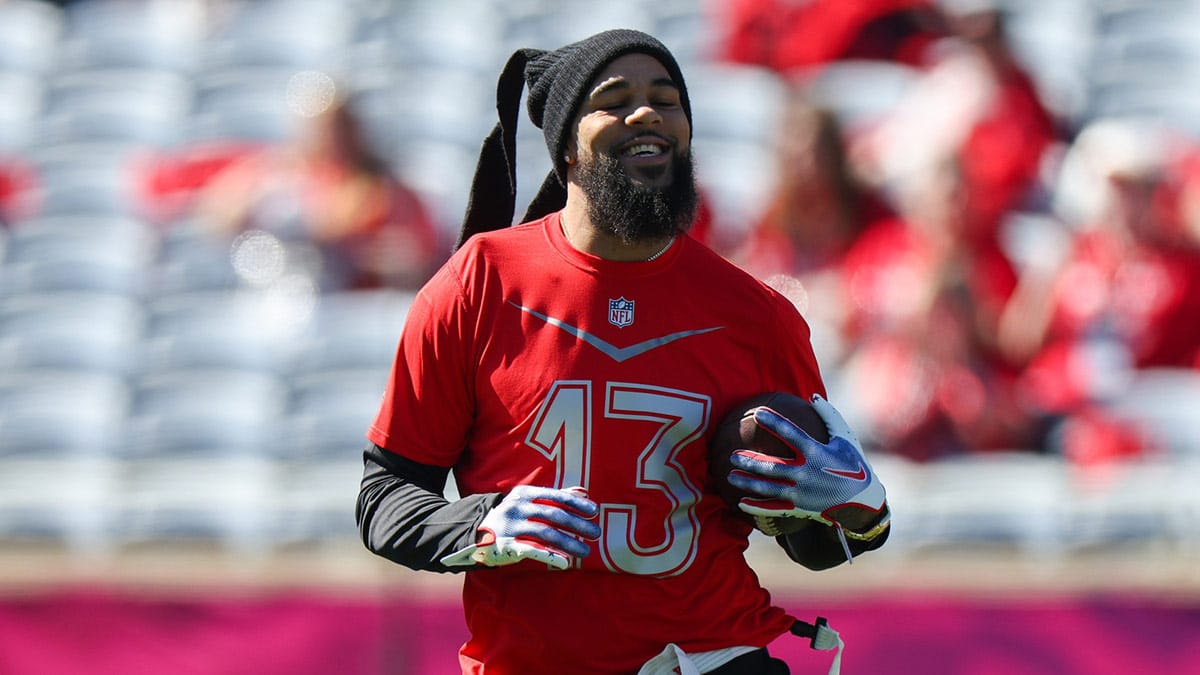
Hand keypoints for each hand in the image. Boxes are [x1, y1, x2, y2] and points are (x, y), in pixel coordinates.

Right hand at [441, 485, 600, 569]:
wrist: (472, 532)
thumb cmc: (510, 516)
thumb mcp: (528, 501)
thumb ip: (555, 497)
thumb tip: (583, 492)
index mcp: (524, 493)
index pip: (555, 496)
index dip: (576, 503)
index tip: (594, 511)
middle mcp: (516, 507)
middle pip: (553, 514)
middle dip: (577, 524)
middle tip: (596, 533)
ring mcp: (510, 526)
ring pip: (545, 533)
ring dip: (568, 542)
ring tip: (586, 551)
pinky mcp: (505, 546)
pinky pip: (532, 551)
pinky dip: (550, 556)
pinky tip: (565, 562)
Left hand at [728, 395, 886, 532]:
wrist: (862, 502)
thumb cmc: (853, 464)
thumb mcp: (845, 438)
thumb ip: (829, 416)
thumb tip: (812, 396)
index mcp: (817, 453)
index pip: (791, 434)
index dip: (774, 422)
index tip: (758, 413)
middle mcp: (806, 473)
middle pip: (772, 466)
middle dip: (750, 460)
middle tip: (732, 454)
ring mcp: (801, 493)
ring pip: (769, 488)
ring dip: (748, 482)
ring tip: (730, 475)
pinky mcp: (799, 507)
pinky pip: (774, 509)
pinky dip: (756, 507)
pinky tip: (740, 503)